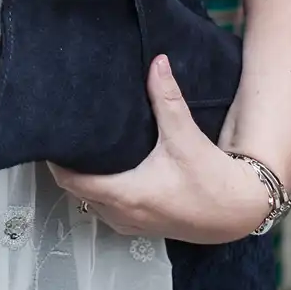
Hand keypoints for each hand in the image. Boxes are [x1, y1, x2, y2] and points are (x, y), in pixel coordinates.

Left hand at [50, 56, 278, 244]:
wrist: (239, 211)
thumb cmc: (212, 180)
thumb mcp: (186, 138)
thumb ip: (167, 99)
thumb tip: (157, 63)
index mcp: (125, 195)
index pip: (71, 181)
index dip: (56, 161)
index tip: (51, 139)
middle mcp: (122, 215)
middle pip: (76, 192)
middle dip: (67, 168)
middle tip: (64, 138)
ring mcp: (131, 225)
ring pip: (91, 203)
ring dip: (84, 182)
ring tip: (81, 151)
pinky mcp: (142, 226)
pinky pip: (108, 210)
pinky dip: (100, 193)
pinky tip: (106, 171)